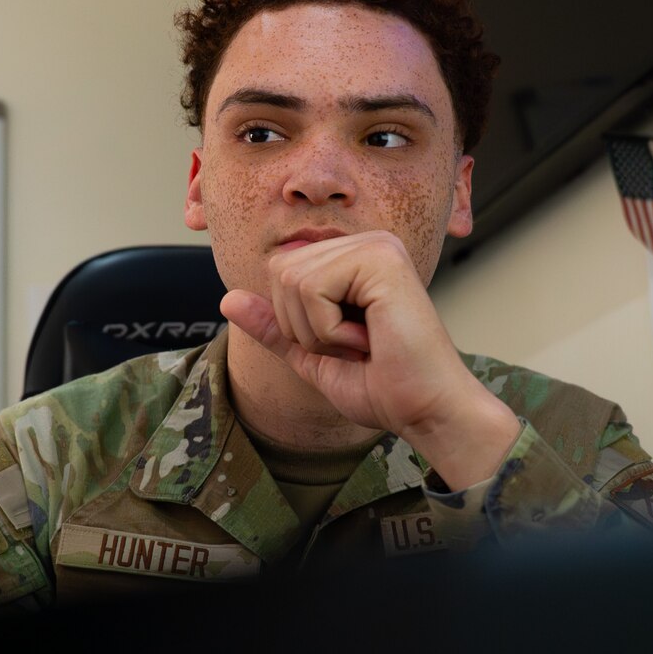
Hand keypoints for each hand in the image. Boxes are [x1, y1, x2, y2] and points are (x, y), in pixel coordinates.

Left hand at [220, 230, 520, 487]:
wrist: (425, 410)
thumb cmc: (384, 387)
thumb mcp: (313, 355)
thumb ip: (274, 326)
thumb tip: (227, 299)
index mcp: (355, 258)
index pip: (280, 272)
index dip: (294, 322)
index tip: (344, 343)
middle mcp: (368, 242)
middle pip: (280, 271)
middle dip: (302, 325)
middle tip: (352, 345)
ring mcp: (377, 246)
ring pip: (291, 279)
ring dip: (317, 330)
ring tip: (363, 342)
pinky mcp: (381, 260)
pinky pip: (312, 289)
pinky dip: (329, 329)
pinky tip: (369, 338)